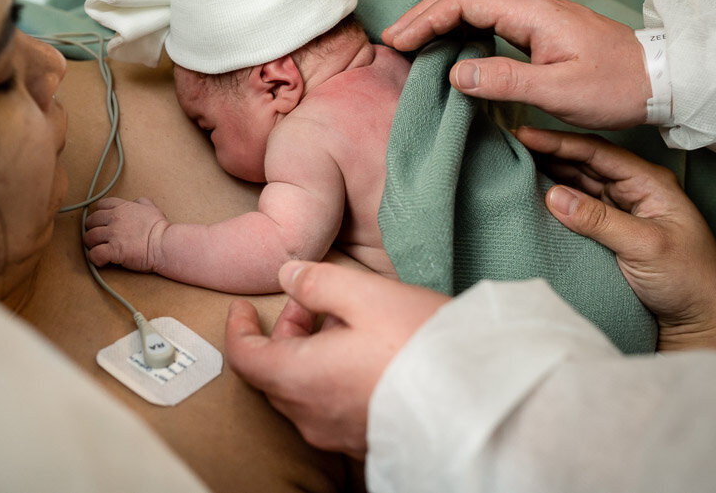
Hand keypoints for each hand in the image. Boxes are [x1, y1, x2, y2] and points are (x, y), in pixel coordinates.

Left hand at [82, 197, 167, 269]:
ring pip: (89, 237)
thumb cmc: (160, 229)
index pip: (101, 205)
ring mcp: (113, 234)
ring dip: (92, 244)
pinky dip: (95, 258)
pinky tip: (102, 260)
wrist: (164, 244)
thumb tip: (137, 202)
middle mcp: (115, 219)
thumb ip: (142, 202)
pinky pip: (94, 254)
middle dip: (92, 229)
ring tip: (99, 249)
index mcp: (123, 208)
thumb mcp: (152, 208)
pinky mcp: (113, 250)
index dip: (99, 214)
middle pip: (91, 221)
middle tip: (98, 237)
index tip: (102, 222)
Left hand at [225, 261, 448, 458]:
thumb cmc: (419, 345)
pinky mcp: (365, 439)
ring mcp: (338, 434)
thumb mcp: (363, 295)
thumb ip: (317, 283)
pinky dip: (332, 375)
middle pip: (274, 373)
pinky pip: (332, 406)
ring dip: (310, 353)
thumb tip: (288, 276)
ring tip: (346, 320)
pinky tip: (365, 351)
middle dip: (283, 333)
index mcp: (300, 379)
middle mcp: (311, 415)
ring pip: (304, 390)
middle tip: (310, 300)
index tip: (241, 307)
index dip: (237, 329)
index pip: (244, 358)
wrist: (477, 400)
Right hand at [382, 0, 650, 129]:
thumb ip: (505, 79)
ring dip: (440, 18)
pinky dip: (461, 28)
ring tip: (412, 40)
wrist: (660, 81)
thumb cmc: (616, 88)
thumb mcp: (560, 90)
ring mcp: (536, 17)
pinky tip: (449, 45)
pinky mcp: (541, 31)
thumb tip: (455, 73)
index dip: (427, 18)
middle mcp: (532, 7)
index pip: (466, 2)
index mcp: (533, 14)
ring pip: (476, 4)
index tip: (400, 41)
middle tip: (394, 38)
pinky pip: (490, 20)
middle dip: (425, 14)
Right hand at [515, 126, 715, 354]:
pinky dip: (557, 200)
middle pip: (585, 164)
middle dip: (549, 153)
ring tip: (516, 164)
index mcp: (651, 184)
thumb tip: (552, 195)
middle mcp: (635, 192)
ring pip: (580, 185)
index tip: (524, 134)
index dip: (559, 142)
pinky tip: (535, 195)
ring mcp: (624, 212)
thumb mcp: (645, 247)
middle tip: (511, 144)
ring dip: (550, 175)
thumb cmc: (690, 281)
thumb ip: (599, 220)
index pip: (597, 153)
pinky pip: (580, 209)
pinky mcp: (613, 234)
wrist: (703, 323)